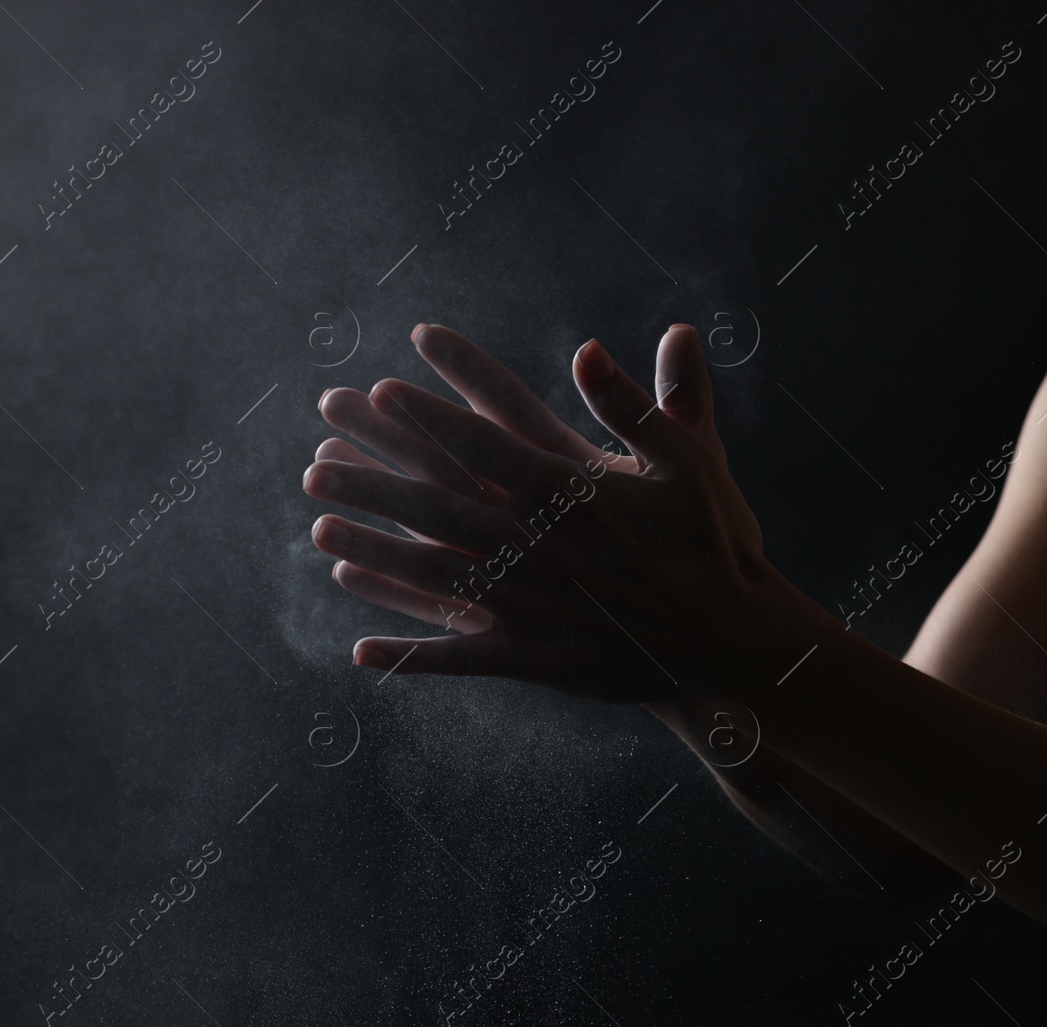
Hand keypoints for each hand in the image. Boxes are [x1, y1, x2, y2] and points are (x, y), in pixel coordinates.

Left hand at [303, 324, 793, 701]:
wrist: (730, 646)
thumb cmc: (712, 545)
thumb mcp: (689, 463)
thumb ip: (641, 403)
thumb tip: (591, 347)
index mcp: (571, 495)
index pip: (484, 444)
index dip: (428, 416)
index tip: (379, 391)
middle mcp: (537, 549)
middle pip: (438, 507)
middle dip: (373, 482)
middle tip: (315, 461)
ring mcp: (528, 607)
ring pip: (433, 577)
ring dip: (373, 552)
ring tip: (319, 528)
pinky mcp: (531, 658)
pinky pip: (458, 659)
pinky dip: (409, 657)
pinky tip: (359, 651)